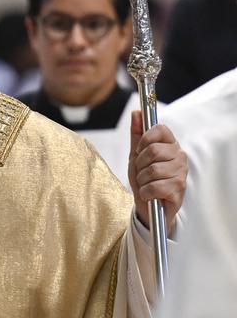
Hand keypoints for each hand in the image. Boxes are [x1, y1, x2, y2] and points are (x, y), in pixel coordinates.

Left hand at [128, 111, 186, 232]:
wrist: (149, 205)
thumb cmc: (144, 178)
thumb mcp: (136, 155)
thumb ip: (137, 134)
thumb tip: (136, 112)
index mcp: (170, 145)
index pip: (161, 129)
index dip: (145, 138)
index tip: (139, 150)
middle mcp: (180, 156)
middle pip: (153, 150)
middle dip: (140, 163)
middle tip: (142, 172)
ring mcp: (181, 173)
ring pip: (152, 169)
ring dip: (142, 179)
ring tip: (146, 184)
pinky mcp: (179, 189)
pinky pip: (154, 186)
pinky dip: (146, 192)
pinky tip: (150, 194)